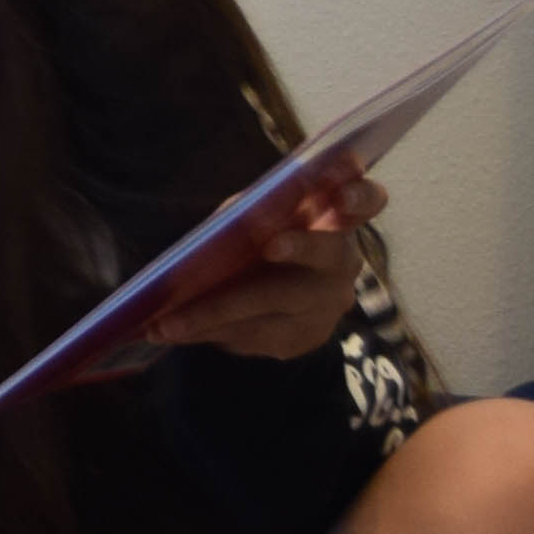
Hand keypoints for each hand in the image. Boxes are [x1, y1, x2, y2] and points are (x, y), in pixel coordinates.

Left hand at [153, 172, 384, 360]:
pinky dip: (210, 332)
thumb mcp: (258, 216)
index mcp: (336, 219)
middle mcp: (341, 263)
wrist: (275, 293)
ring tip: (166, 323)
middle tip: (272, 243)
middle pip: (326, 254)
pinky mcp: (305, 338)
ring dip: (216, 313)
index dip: (359, 197)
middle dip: (300, 246)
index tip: (341, 195)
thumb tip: (217, 233)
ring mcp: (327, 305)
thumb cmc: (262, 235)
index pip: (367, 201)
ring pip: (274, 305)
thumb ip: (250, 211)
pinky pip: (256, 336)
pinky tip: (173, 332)